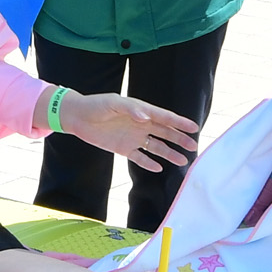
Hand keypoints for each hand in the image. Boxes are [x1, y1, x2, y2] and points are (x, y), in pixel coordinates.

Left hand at [57, 91, 199, 171]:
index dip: (179, 122)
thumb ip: (131, 109)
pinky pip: (139, 157)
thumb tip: (146, 117)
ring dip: (169, 153)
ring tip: (183, 161)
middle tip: (193, 146)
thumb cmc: (96, 105)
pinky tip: (158, 168)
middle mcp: (141, 124)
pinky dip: (148, 163)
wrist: (77, 117)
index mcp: (141, 111)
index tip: (194, 127)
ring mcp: (133, 137)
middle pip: (165, 133)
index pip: (164, 117)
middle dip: (179, 139)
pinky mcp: (123, 148)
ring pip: (156, 147)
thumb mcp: (113, 103)